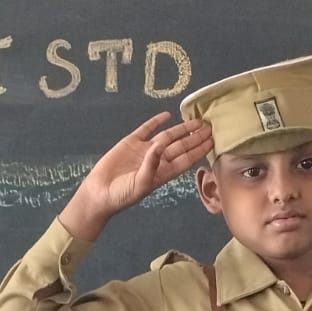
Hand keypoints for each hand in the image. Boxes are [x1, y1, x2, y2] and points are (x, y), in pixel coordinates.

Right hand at [60, 112, 213, 236]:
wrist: (99, 193)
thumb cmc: (122, 195)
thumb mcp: (140, 184)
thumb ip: (151, 165)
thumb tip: (161, 146)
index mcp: (163, 173)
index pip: (186, 159)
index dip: (198, 150)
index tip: (212, 141)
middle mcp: (157, 160)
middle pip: (180, 146)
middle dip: (195, 137)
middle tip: (210, 127)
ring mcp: (144, 150)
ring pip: (167, 136)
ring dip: (181, 129)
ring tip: (196, 121)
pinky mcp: (131, 142)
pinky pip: (146, 129)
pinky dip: (156, 122)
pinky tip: (167, 115)